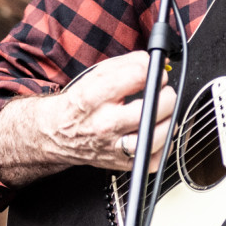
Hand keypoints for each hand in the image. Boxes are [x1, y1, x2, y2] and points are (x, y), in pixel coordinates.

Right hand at [0, 51, 176, 181]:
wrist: (57, 134)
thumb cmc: (78, 104)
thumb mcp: (94, 76)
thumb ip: (125, 65)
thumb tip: (153, 62)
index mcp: (93, 97)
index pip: (135, 77)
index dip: (152, 70)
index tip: (155, 72)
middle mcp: (102, 124)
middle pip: (149, 109)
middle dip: (165, 95)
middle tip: (163, 92)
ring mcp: (112, 147)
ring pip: (155, 136)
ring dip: (168, 120)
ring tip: (161, 112)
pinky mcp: (120, 163)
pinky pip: (154, 157)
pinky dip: (162, 144)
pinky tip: (155, 131)